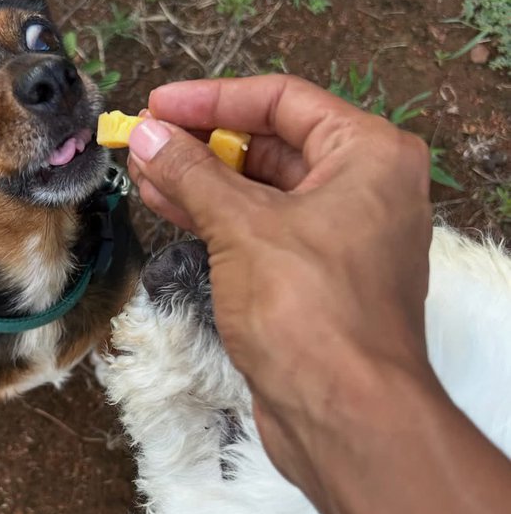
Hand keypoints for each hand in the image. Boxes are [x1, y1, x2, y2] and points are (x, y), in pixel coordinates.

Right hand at [127, 75, 434, 502]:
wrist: (344, 414)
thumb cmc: (309, 309)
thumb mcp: (241, 226)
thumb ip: (190, 172)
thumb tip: (147, 135)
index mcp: (370, 154)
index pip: (283, 99)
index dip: (213, 99)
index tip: (156, 105)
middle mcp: (368, 187)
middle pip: (275, 142)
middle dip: (204, 142)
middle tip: (144, 140)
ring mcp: (347, 235)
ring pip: (265, 189)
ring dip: (204, 180)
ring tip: (144, 172)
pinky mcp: (321, 278)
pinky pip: (266, 230)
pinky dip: (220, 218)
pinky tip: (170, 208)